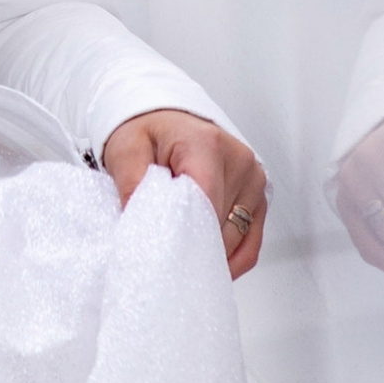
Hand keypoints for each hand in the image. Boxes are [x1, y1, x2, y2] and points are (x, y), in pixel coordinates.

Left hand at [102, 110, 269, 279]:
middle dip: (190, 245)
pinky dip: (229, 258)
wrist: (167, 120)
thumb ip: (131, 183)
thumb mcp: (126, 149)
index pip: (205, 203)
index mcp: (207, 144)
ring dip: (208, 251)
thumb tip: (139, 221)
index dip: (184, 234)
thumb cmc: (149, 132)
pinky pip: (251, 243)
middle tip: (162, 253)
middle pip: (220, 225)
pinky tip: (206, 262)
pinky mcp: (257, 197)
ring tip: (179, 248)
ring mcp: (253, 180)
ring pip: (236, 240)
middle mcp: (238, 161)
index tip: (162, 253)